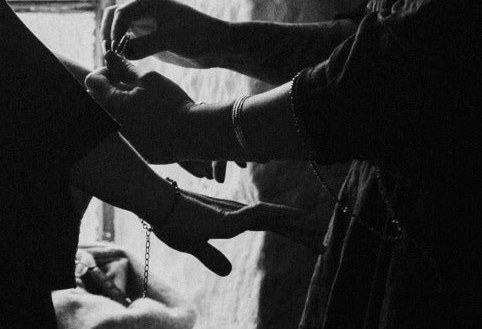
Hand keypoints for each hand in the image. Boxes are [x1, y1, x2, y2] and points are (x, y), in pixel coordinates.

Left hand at [84, 67, 200, 164]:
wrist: (192, 134)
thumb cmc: (170, 102)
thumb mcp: (148, 79)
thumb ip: (124, 68)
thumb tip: (109, 56)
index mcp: (111, 104)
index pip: (92, 82)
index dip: (104, 72)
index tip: (120, 72)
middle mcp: (110, 124)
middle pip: (97, 101)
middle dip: (109, 89)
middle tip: (131, 85)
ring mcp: (121, 140)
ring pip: (109, 117)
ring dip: (118, 107)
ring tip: (141, 102)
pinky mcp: (132, 150)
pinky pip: (123, 133)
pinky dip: (129, 124)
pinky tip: (148, 120)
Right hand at [103, 0, 230, 69]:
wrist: (217, 45)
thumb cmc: (198, 36)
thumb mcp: (170, 39)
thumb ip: (145, 44)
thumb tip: (123, 52)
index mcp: (150, 2)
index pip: (121, 13)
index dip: (114, 31)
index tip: (116, 50)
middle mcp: (145, 9)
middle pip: (114, 15)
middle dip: (108, 33)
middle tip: (110, 54)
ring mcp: (146, 23)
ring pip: (119, 27)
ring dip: (113, 40)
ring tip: (114, 59)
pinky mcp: (149, 37)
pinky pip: (128, 39)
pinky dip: (122, 48)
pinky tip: (124, 61)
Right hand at [151, 188, 326, 273]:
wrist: (157, 208)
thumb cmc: (173, 223)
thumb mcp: (196, 247)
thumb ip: (212, 258)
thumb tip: (230, 272)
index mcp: (234, 222)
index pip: (269, 226)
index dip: (291, 233)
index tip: (311, 242)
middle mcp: (239, 215)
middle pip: (277, 223)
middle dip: (301, 234)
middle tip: (325, 244)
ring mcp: (235, 215)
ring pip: (273, 218)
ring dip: (297, 225)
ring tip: (319, 231)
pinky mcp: (228, 218)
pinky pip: (259, 213)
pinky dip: (280, 213)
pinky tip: (297, 216)